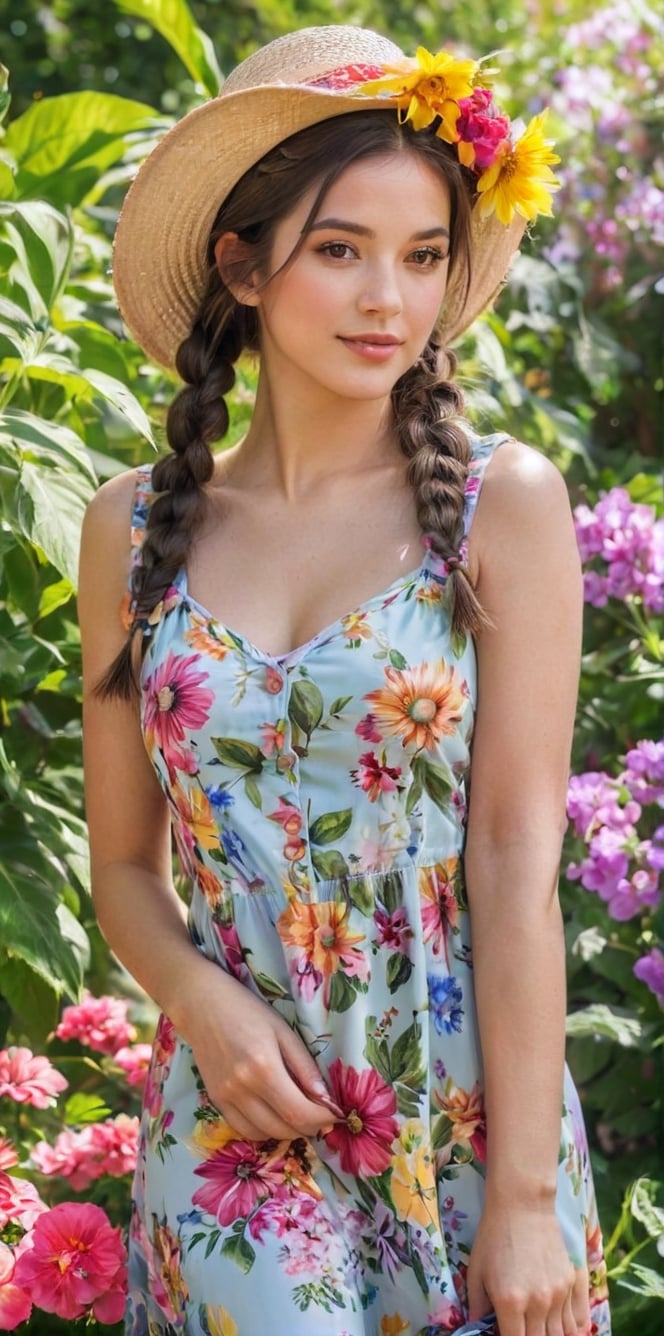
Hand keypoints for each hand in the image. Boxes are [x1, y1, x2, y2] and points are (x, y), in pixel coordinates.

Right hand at [175, 959, 341, 1140]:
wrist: (201, 1005)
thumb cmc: (247, 1011)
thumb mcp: (283, 1030)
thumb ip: (304, 1066)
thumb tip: (326, 1099)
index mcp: (264, 1068)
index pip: (299, 1113)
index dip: (322, 1120)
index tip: (335, 1115)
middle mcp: (243, 1089)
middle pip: (283, 1128)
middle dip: (309, 1127)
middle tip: (321, 1115)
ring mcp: (226, 1098)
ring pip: (264, 1134)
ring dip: (287, 1132)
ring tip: (299, 1115)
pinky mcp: (215, 1101)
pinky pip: (243, 1129)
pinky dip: (263, 1130)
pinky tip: (274, 1115)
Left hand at [466, 1203, 589, 1335]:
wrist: (522, 1204)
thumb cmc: (493, 1236)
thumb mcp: (476, 1272)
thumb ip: (477, 1307)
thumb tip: (479, 1328)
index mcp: (510, 1302)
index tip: (503, 1333)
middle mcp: (537, 1303)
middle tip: (519, 1328)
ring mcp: (557, 1294)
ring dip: (547, 1335)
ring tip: (537, 1327)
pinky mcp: (570, 1283)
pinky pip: (574, 1321)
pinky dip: (566, 1329)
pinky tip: (555, 1326)